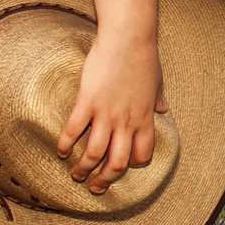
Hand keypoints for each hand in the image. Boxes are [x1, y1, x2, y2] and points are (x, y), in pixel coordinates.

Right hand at [58, 28, 167, 193]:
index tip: (120, 167)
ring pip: (94, 153)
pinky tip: (59, 151)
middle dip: (105, 180)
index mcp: (145, 118)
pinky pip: (73, 130)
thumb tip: (165, 110)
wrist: (128, 37)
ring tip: (75, 175)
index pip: (141, 155)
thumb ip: (159, 100)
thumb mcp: (157, 82)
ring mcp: (106, 113)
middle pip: (117, 164)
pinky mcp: (87, 101)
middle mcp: (127, 121)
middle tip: (95, 187)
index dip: (131, 166)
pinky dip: (64, 144)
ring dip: (83, 169)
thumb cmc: (144, 57)